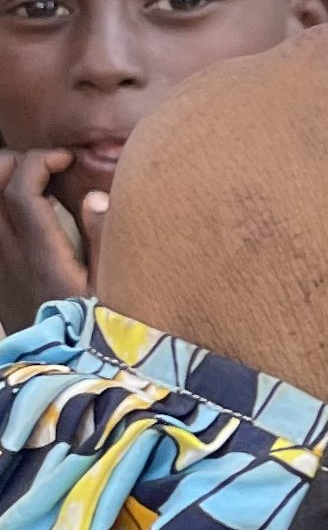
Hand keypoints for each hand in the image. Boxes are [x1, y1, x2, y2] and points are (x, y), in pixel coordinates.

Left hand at [0, 150, 101, 330]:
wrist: (64, 371)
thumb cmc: (98, 329)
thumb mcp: (113, 287)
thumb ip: (105, 239)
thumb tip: (96, 196)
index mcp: (41, 255)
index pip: (21, 191)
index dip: (39, 161)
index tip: (67, 158)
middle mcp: (9, 257)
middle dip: (13, 163)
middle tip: (46, 165)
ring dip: (2, 183)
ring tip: (31, 181)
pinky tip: (21, 211)